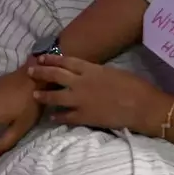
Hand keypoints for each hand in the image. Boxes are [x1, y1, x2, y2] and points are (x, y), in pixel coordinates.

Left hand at [27, 54, 168, 133]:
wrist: (143, 106)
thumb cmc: (135, 86)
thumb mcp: (113, 72)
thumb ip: (96, 72)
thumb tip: (88, 73)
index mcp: (91, 69)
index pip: (66, 61)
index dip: (51, 59)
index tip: (41, 57)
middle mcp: (82, 82)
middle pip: (56, 75)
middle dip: (41, 72)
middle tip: (30, 71)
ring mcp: (81, 100)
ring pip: (56, 96)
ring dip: (44, 95)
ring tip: (35, 94)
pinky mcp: (85, 117)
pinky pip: (66, 116)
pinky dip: (58, 116)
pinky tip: (52, 117)